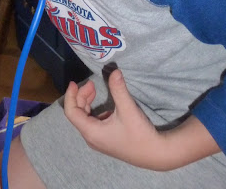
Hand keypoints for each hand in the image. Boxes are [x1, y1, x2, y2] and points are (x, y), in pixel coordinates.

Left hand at [64, 69, 219, 170]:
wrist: (155, 154)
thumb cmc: (139, 134)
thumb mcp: (127, 109)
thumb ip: (118, 89)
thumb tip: (114, 71)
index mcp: (91, 132)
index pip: (71, 112)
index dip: (70, 96)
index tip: (74, 82)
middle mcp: (91, 138)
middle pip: (77, 114)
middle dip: (81, 96)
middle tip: (92, 84)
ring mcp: (98, 141)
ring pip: (84, 118)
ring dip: (86, 102)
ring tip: (95, 90)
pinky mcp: (106, 140)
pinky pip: (92, 123)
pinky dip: (93, 110)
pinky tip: (105, 104)